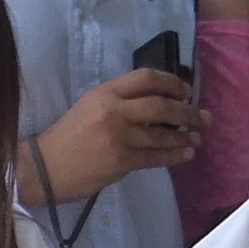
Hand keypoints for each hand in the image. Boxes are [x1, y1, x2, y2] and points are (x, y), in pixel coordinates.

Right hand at [24, 69, 206, 205]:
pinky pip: (156, 157)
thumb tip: (156, 106)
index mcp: (105, 92)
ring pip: (162, 134)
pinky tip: (185, 155)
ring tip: (197, 139)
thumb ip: (118, 103)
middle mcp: (114, 111)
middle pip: (162, 105)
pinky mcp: (122, 161)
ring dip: (184, 137)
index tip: (186, 91)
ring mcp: (119, 137)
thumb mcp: (89, 107)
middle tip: (204, 118)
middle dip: (188, 112)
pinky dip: (174, 156)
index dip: (172, 82)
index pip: (146, 78)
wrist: (44, 168)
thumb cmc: (66, 137)